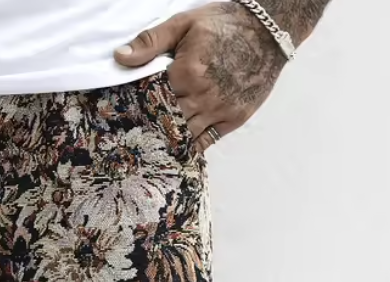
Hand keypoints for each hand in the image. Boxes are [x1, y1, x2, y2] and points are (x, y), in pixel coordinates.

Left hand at [115, 2, 287, 151]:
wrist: (269, 29)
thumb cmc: (225, 23)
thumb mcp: (184, 23)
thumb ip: (150, 41)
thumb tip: (120, 57)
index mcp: (187, 73)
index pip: (151, 99)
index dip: (137, 107)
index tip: (123, 115)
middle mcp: (202, 96)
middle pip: (165, 122)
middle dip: (149, 127)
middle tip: (132, 135)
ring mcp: (219, 110)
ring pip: (183, 136)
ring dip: (167, 141)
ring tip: (149, 146)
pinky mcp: (233, 119)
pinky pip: (205, 142)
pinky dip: (189, 147)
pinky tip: (175, 150)